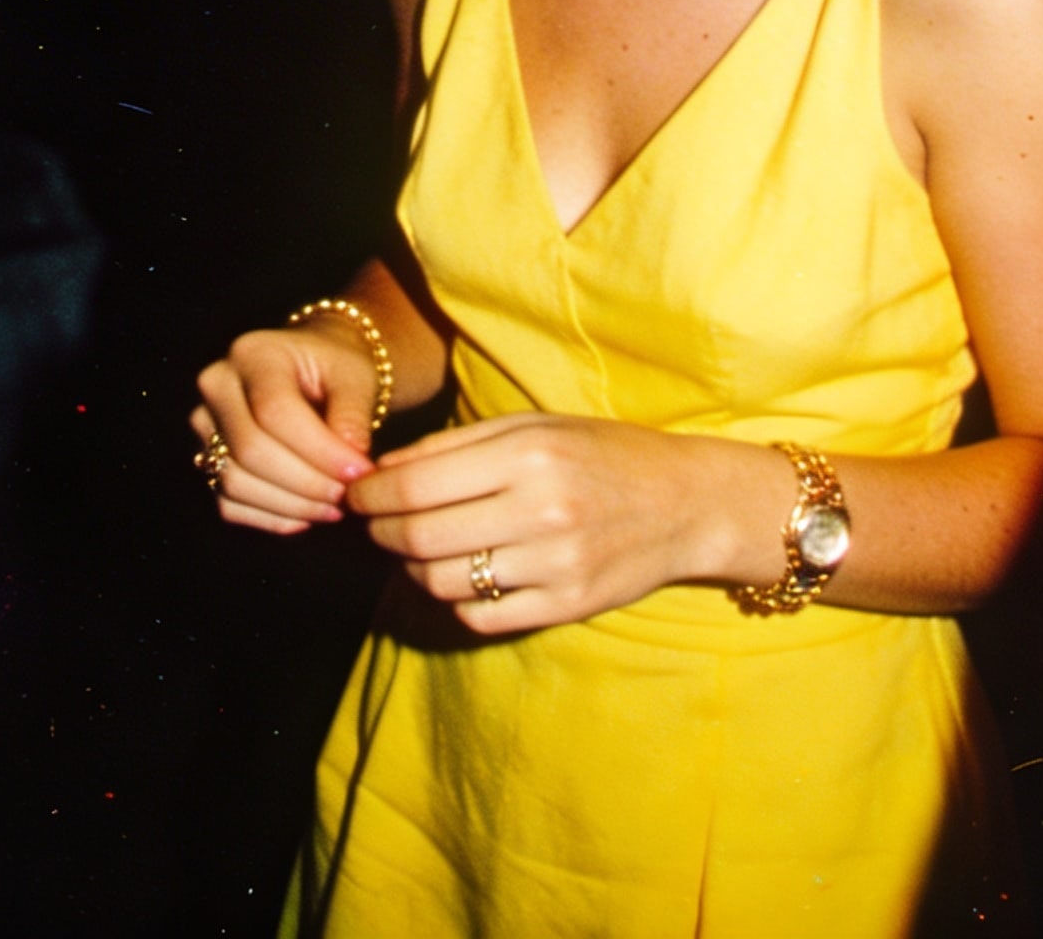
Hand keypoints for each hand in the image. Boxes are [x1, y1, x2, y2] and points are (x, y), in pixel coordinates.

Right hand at [192, 323, 382, 537]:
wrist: (312, 370)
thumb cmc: (336, 369)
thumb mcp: (356, 375)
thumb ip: (354, 414)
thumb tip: (351, 466)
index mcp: (253, 353)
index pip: (274, 411)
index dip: (318, 450)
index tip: (359, 472)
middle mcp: (218, 385)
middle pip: (250, 450)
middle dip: (306, 483)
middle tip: (350, 494)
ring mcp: (205, 425)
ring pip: (234, 482)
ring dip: (291, 506)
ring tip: (335, 506)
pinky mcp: (207, 459)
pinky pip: (229, 504)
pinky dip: (273, 518)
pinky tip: (310, 513)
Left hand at [349, 413, 735, 633]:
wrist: (685, 502)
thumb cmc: (601, 452)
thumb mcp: (533, 426)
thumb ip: (456, 445)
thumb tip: (383, 471)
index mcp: (528, 454)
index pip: (416, 486)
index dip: (371, 496)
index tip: (357, 495)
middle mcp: (540, 510)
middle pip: (420, 539)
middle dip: (380, 533)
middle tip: (375, 525)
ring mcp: (555, 564)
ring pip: (443, 582)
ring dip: (412, 569)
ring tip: (416, 550)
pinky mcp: (567, 606)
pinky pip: (481, 616)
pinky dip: (455, 599)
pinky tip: (460, 575)